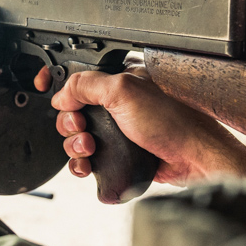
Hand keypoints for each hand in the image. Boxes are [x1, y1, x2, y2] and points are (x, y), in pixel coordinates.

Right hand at [48, 61, 245, 185]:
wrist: (195, 158)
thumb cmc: (174, 122)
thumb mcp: (124, 92)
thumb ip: (87, 85)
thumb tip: (61, 94)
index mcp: (120, 80)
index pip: (80, 80)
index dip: (62, 88)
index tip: (51, 96)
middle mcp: (119, 104)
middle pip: (74, 112)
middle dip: (70, 123)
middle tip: (81, 128)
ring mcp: (120, 130)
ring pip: (81, 138)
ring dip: (75, 146)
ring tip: (88, 149)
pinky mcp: (121, 153)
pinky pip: (92, 159)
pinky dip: (83, 163)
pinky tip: (87, 166)